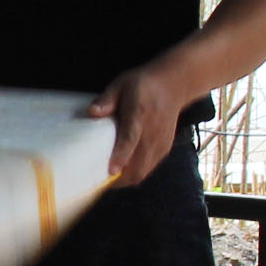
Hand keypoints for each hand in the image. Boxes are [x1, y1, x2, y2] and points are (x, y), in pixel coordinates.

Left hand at [87, 65, 186, 185]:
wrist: (173, 86)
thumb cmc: (143, 86)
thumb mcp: (122, 85)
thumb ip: (107, 99)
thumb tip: (92, 112)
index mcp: (140, 113)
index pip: (131, 139)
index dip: (121, 156)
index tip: (111, 170)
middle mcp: (152, 132)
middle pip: (138, 164)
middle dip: (119, 178)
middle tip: (99, 180)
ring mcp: (160, 143)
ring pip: (143, 172)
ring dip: (126, 179)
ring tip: (108, 179)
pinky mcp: (164, 149)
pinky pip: (149, 169)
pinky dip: (135, 174)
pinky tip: (122, 171)